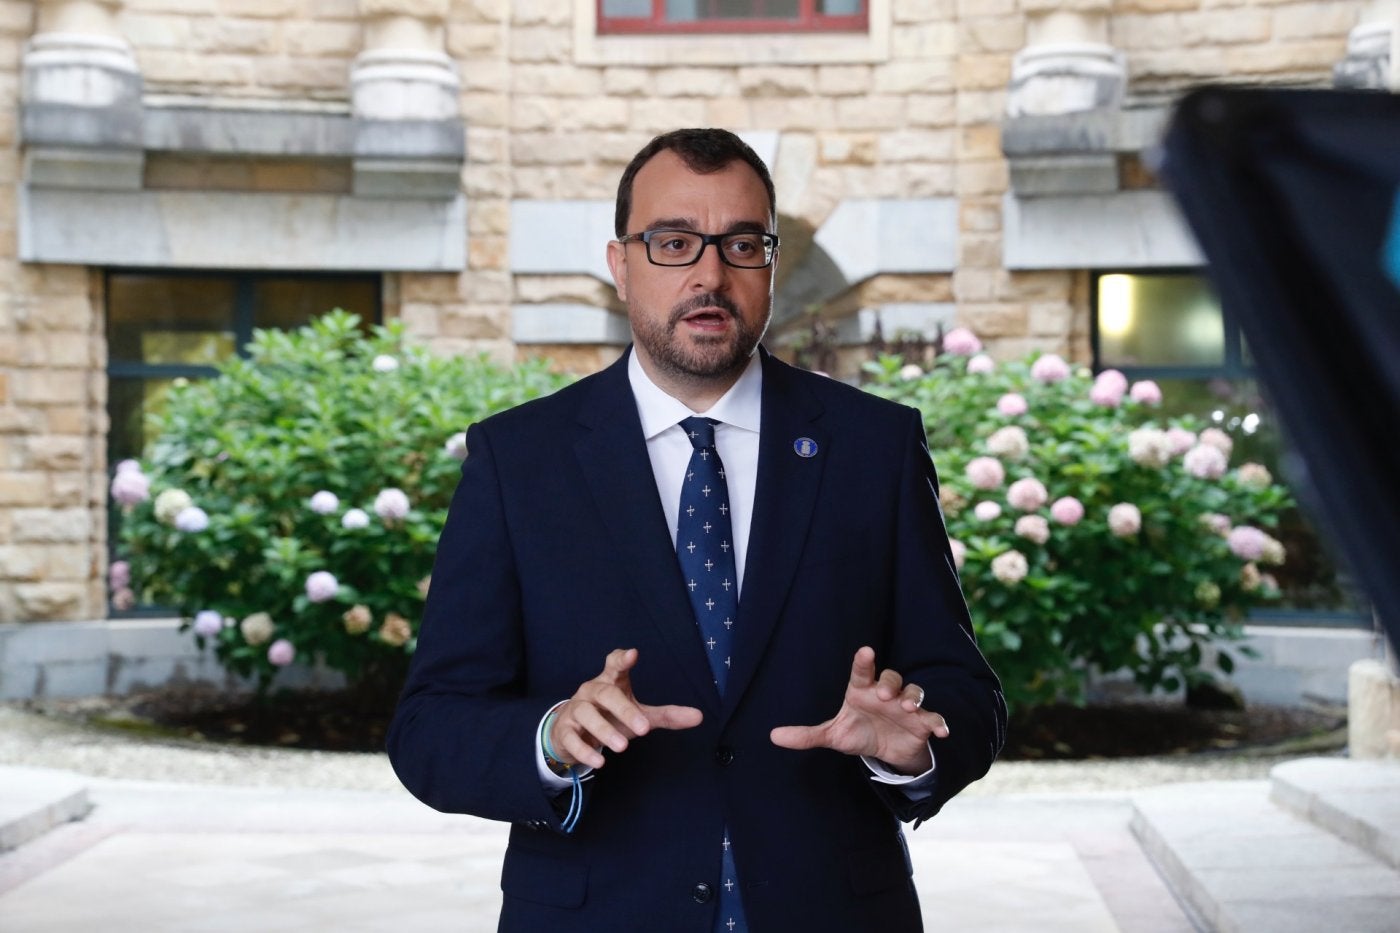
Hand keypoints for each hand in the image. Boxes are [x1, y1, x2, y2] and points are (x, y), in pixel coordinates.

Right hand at [549, 648, 702, 769]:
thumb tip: (699, 717)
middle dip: (623, 710)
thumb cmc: (609, 717)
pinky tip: (599, 762)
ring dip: (604, 731)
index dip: (622, 659)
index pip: (614, 664)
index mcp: (610, 682)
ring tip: (621, 748)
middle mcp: (591, 691)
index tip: (632, 654)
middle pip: (605, 693)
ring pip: (587, 715)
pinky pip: (573, 738)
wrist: (570, 732)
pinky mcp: (565, 731)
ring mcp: (576, 710)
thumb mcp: (638, 715)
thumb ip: (666, 715)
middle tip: (644, 729)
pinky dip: (585, 750)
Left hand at [769, 646, 947, 774]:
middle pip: (892, 677)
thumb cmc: (859, 732)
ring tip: (907, 706)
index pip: (862, 672)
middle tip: (882, 693)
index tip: (865, 651)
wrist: (888, 751)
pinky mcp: (923, 723)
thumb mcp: (833, 735)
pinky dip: (939, 723)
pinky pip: (934, 718)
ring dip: (913, 696)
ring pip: (914, 691)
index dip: (864, 662)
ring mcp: (906, 706)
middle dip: (889, 682)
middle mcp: (886, 693)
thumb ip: (806, 735)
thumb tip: (773, 736)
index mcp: (863, 691)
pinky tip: (941, 731)